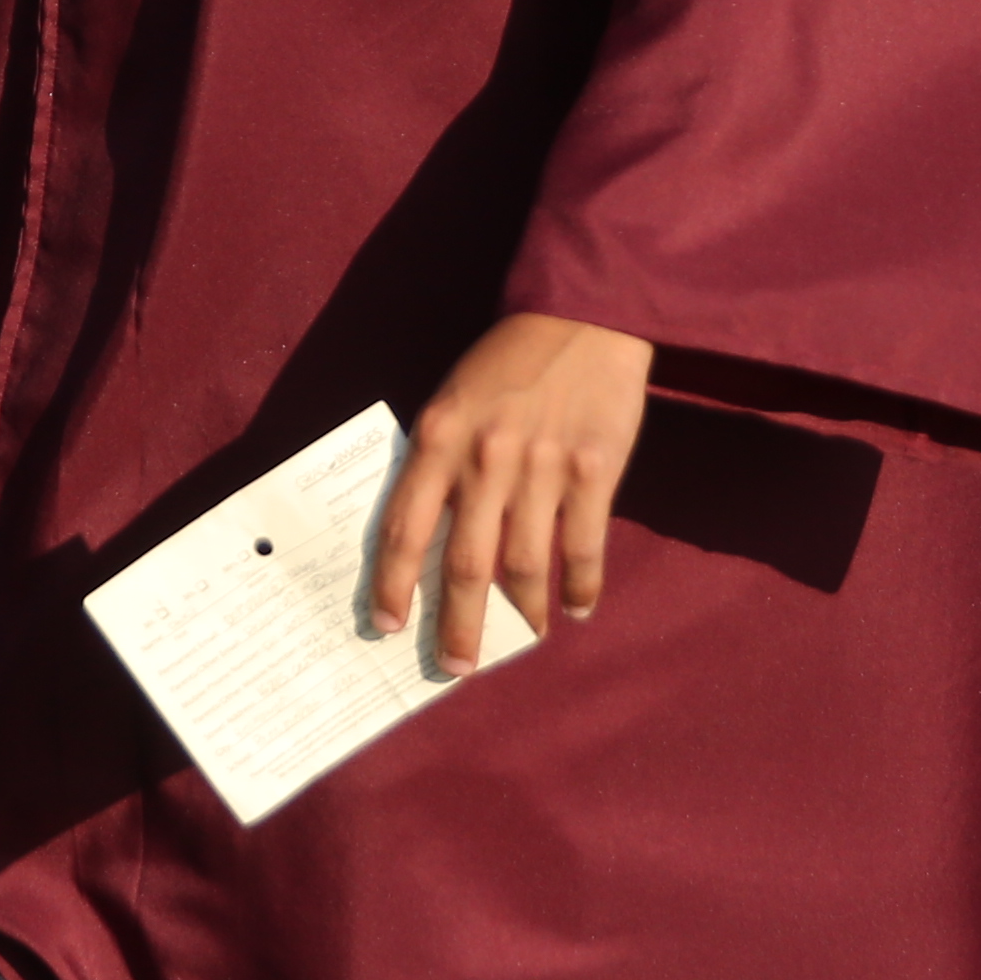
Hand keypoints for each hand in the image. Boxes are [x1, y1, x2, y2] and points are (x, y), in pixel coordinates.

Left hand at [368, 313, 653, 671]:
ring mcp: (543, 469)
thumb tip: (431, 538)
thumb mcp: (455, 397)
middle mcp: (486, 460)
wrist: (583, 313)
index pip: (405, 528)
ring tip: (522, 638)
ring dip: (523, 614)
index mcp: (439, 438)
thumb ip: (441, 461)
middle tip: (455, 666)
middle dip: (458, 626)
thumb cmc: (510, 358)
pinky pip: (583, 548)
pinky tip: (574, 609)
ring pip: (526, 566)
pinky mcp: (593, 472)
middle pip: (466, 565)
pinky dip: (578, 588)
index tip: (387, 626)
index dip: (395, 585)